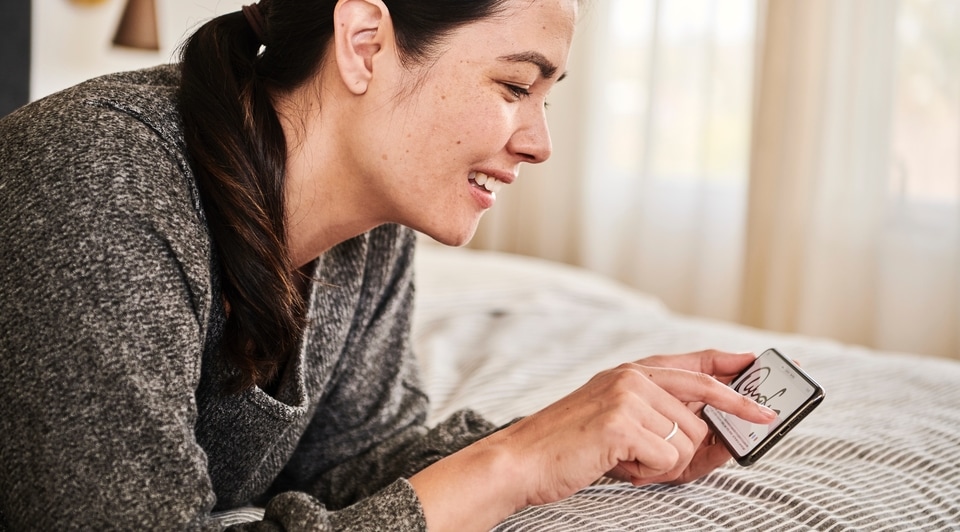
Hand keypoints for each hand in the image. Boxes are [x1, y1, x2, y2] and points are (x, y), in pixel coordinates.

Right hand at [488, 350, 775, 506]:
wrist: (521, 460)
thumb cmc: (567, 446)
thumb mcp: (614, 420)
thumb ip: (658, 417)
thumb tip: (713, 434)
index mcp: (630, 372)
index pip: (694, 362)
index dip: (731, 365)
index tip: (759, 368)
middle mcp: (631, 376)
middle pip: (703, 405)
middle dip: (719, 428)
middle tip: (739, 432)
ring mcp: (627, 396)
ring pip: (689, 438)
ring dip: (667, 462)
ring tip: (630, 462)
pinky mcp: (621, 422)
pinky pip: (669, 457)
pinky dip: (650, 472)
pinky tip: (621, 467)